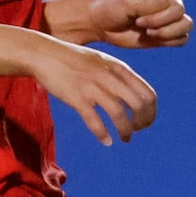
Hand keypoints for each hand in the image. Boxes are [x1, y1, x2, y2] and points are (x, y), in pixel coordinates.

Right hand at [30, 35, 158, 142]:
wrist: (44, 54)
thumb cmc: (74, 60)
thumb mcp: (102, 61)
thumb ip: (119, 76)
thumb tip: (134, 97)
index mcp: (119, 68)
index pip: (147, 93)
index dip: (151, 112)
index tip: (145, 121)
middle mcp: (109, 77)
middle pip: (138, 105)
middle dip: (142, 122)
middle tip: (136, 131)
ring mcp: (93, 87)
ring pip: (119, 114)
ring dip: (125, 131)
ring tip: (125, 139)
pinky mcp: (76, 97)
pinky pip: (95, 120)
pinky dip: (103, 134)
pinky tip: (106, 142)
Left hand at [50, 0, 192, 49]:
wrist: (102, 24)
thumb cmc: (112, 9)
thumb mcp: (127, 3)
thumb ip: (148, 6)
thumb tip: (170, 13)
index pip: (168, 1)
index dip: (154, 13)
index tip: (135, 16)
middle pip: (181, 12)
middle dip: (161, 23)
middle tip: (140, 25)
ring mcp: (168, 16)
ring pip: (187, 25)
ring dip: (169, 33)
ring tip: (150, 34)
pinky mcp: (167, 32)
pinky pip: (183, 39)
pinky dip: (172, 41)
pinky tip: (153, 39)